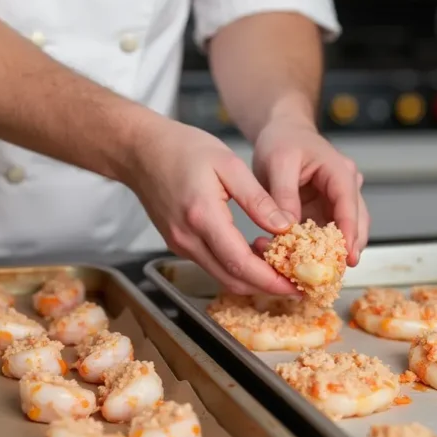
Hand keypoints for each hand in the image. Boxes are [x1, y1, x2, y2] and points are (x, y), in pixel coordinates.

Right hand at [125, 120, 300, 295]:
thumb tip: (284, 227)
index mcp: (203, 216)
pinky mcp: (179, 244)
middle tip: (296, 284)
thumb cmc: (183, 148)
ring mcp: (180, 244)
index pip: (240, 263)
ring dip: (252, 280)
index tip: (296, 286)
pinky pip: (211, 265)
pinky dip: (236, 268)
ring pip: (221, 276)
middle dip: (266, 288)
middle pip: (232, 280)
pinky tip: (255, 256)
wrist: (140, 151)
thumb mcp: (228, 164)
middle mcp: (188, 238)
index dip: (271, 280)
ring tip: (281, 271)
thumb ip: (257, 199)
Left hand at [251, 118, 369, 265]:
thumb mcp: (278, 162)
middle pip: (356, 225)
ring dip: (331, 253)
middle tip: (332, 274)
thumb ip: (284, 194)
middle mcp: (345, 189)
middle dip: (346, 250)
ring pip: (343, 234)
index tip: (347, 258)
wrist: (281, 133)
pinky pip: (324, 235)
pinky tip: (300, 261)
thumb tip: (286, 227)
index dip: (350, 234)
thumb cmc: (282, 140)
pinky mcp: (323, 213)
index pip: (350, 207)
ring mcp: (336, 203)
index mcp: (340, 173)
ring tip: (316, 274)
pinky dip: (315, 249)